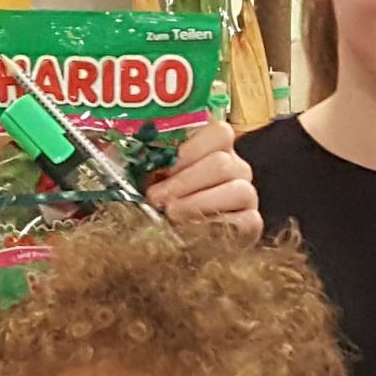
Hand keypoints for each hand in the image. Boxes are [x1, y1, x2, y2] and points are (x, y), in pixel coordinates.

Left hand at [144, 116, 260, 234]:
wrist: (167, 243)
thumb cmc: (157, 203)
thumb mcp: (145, 177)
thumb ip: (141, 161)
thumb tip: (123, 150)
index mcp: (212, 147)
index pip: (218, 131)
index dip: (188, 149)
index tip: (161, 168)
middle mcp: (234, 166)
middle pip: (222, 163)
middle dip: (184, 182)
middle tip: (156, 198)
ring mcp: (246, 194)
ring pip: (238, 190)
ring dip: (198, 203)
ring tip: (171, 215)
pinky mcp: (252, 223)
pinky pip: (247, 221)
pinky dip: (217, 226)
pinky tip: (193, 232)